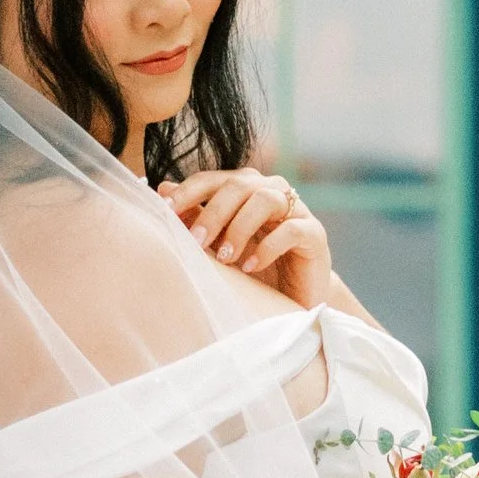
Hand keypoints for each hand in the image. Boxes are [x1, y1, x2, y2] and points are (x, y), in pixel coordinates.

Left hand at [159, 168, 331, 308]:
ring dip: (239, 228)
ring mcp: (296, 210)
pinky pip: (291, 230)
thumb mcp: (219, 244)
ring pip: (265, 199)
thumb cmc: (254, 268)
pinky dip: (267, 247)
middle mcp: (271, 191)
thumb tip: (163, 188)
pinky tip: (250, 266)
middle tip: (195, 241)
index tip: (166, 210)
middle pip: (239, 184)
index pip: (214, 179)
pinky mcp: (315, 235)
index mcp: (246, 189)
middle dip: (213, 212)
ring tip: (225, 258)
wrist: (295, 298)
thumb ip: (197, 216)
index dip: (189, 191)